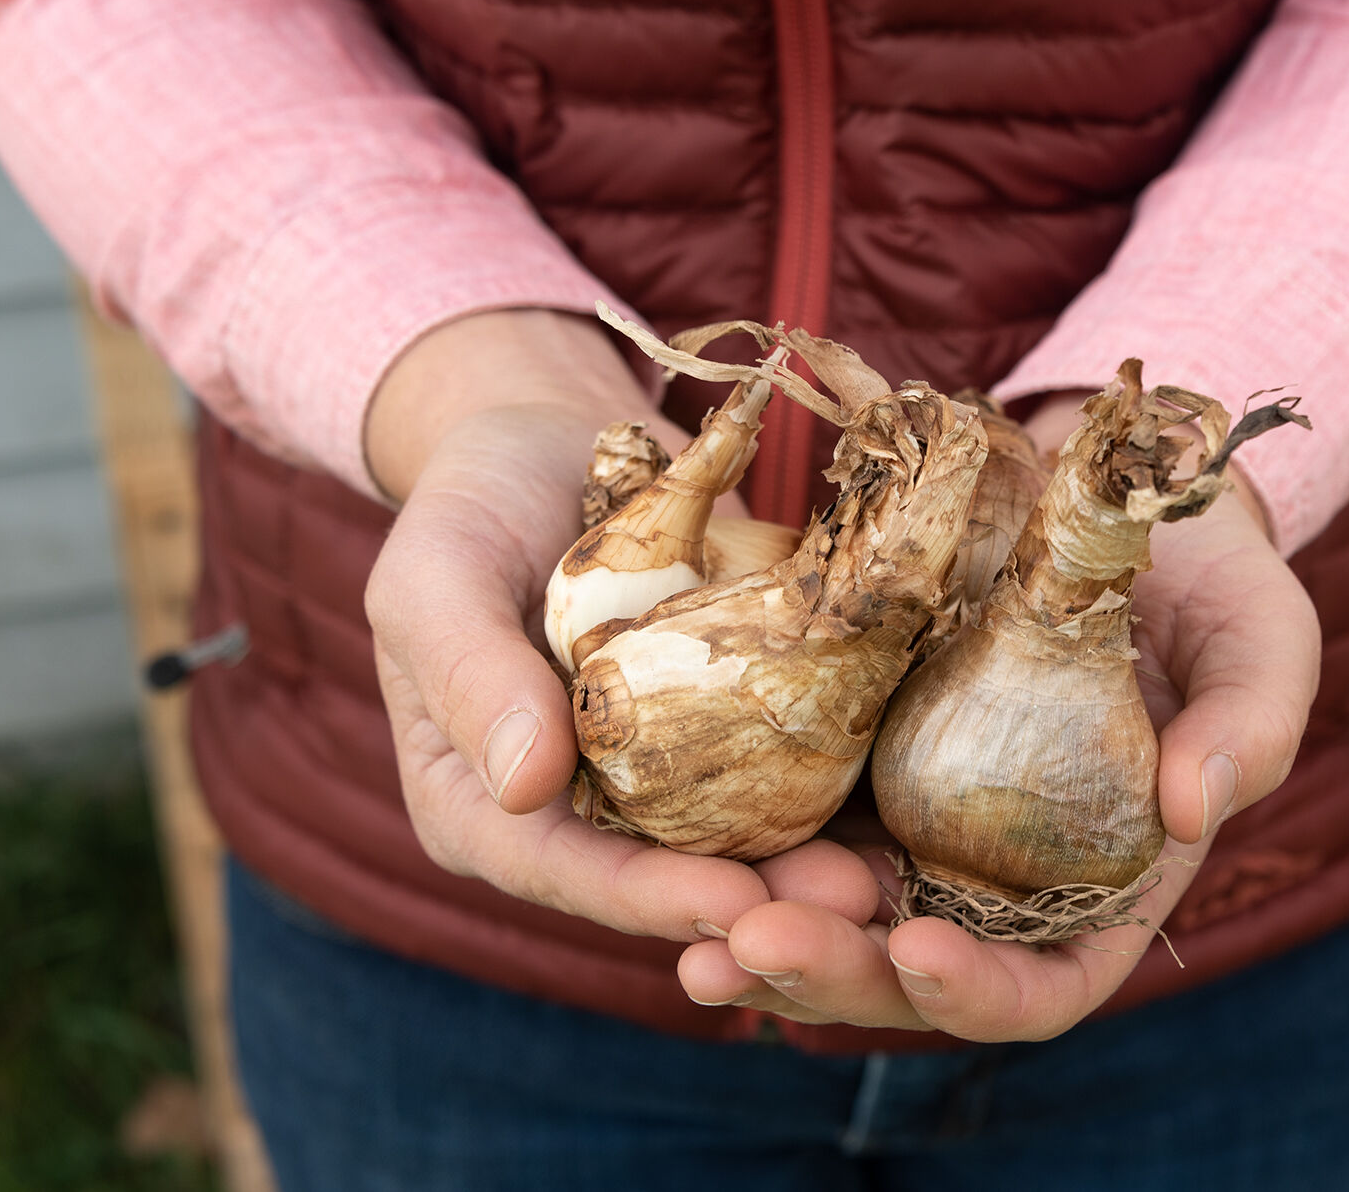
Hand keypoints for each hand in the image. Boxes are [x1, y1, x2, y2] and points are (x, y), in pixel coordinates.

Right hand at [362, 310, 875, 941]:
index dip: (647, 899)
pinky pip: (783, 773)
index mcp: (482, 804)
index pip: (563, 870)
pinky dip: (843, 793)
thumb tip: (524, 788)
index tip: (731, 906)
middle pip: (666, 878)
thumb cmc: (471, 504)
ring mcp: (654, 778)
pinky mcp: (722, 732)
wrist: (553, 441)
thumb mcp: (436, 576)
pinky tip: (911, 803)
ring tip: (893, 874)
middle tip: (851, 906)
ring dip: (815, 864)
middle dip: (760, 902)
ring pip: (738, 843)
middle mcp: (574, 812)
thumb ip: (470, 676)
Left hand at [676, 406, 1319, 1038]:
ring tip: (690, 934)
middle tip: (749, 947)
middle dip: (834, 976)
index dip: (984, 992)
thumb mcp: (1258, 629)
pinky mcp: (848, 759)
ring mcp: (913, 822)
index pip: (1047, 984)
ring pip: (832, 920)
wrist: (1101, 486)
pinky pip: (780, 827)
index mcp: (1103, 882)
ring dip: (759, 939)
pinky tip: (668, 854)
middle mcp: (997, 875)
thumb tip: (1195, 805)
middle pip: (911, 972)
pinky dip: (728, 856)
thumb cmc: (1203, 569)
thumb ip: (1255, 716)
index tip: (917, 949)